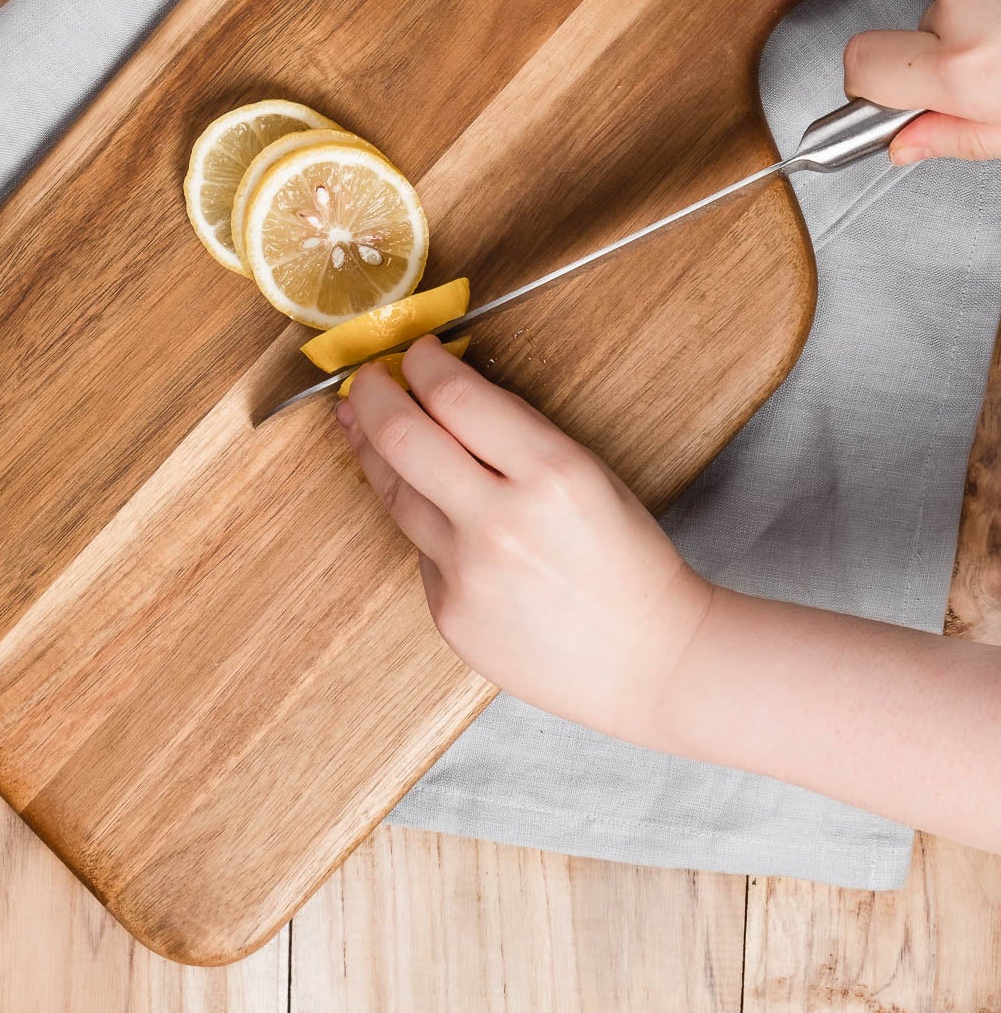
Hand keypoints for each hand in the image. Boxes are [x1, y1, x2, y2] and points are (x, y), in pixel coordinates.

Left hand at [337, 335, 713, 744]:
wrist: (650, 660)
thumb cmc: (629, 562)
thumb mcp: (589, 474)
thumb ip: (518, 434)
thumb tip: (450, 392)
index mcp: (551, 473)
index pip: (456, 396)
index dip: (423, 363)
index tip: (416, 352)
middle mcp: (500, 521)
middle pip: (401, 437)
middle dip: (372, 394)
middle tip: (367, 378)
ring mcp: (468, 573)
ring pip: (394, 493)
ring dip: (373, 450)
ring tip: (363, 426)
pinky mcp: (449, 613)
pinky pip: (421, 551)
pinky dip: (427, 525)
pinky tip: (442, 517)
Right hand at [844, 0, 1000, 162]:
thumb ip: (956, 136)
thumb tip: (905, 144)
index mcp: (962, 67)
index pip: (862, 65)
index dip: (867, 83)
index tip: (884, 94)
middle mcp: (966, 8)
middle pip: (914, 31)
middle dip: (942, 52)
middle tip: (988, 73)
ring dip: (979, 17)